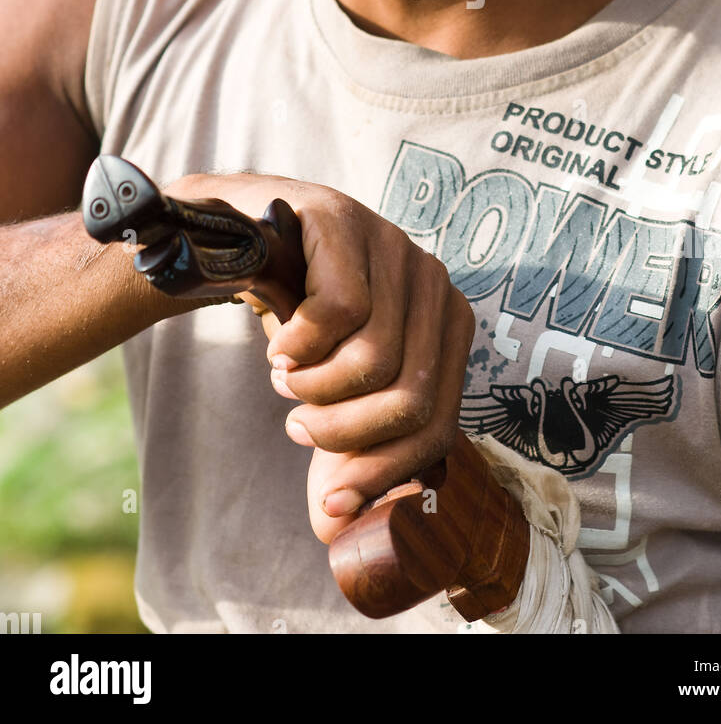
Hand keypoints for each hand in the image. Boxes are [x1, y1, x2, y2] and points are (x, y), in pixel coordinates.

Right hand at [166, 172, 474, 542]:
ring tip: (288, 380)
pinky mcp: (347, 222)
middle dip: (344, 434)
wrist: (237, 244)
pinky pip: (338, 311)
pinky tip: (282, 345)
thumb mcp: (330, 398)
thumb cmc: (298, 328)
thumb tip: (345, 534)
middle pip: (412, 398)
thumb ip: (347, 456)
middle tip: (299, 424)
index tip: (330, 502)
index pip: (439, 424)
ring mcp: (394, 245)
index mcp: (448, 328)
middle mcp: (435, 283)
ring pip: (376, 359)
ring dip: (315, 389)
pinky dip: (299, 347)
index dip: (385, 474)